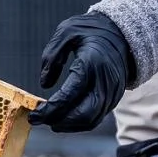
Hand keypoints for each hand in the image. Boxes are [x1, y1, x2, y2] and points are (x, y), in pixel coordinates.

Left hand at [28, 12, 133, 132]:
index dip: (50, 109)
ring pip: (90, 120)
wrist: (123, 35)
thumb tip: (45, 83)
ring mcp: (112, 94)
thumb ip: (52, 56)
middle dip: (58, 121)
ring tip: (48, 120)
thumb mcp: (67, 31)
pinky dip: (78, 123)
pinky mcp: (114, 100)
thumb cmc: (91, 31)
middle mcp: (105, 83)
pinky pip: (96, 118)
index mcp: (92, 64)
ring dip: (68, 125)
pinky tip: (63, 118)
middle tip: (38, 120)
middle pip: (83, 115)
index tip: (33, 115)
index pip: (70, 95)